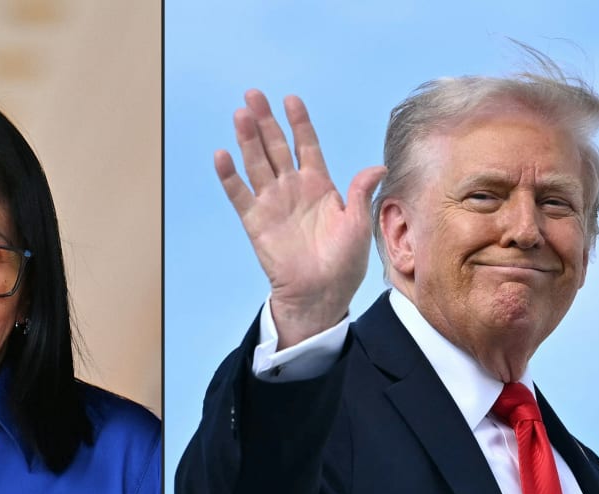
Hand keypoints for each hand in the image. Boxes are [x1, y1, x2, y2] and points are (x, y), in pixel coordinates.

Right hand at [215, 90, 385, 347]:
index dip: (298, 122)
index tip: (291, 100)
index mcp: (319, 185)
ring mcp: (272, 203)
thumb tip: (377, 166)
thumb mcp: (359, 224)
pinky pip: (239, 194)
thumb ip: (360, 192)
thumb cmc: (344, 262)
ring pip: (256, 163)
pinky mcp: (256, 221)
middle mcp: (292, 188)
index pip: (306, 145)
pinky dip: (229, 176)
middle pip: (275, 146)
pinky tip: (222, 155)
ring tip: (240, 115)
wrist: (321, 293)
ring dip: (247, 139)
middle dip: (265, 121)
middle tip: (253, 95)